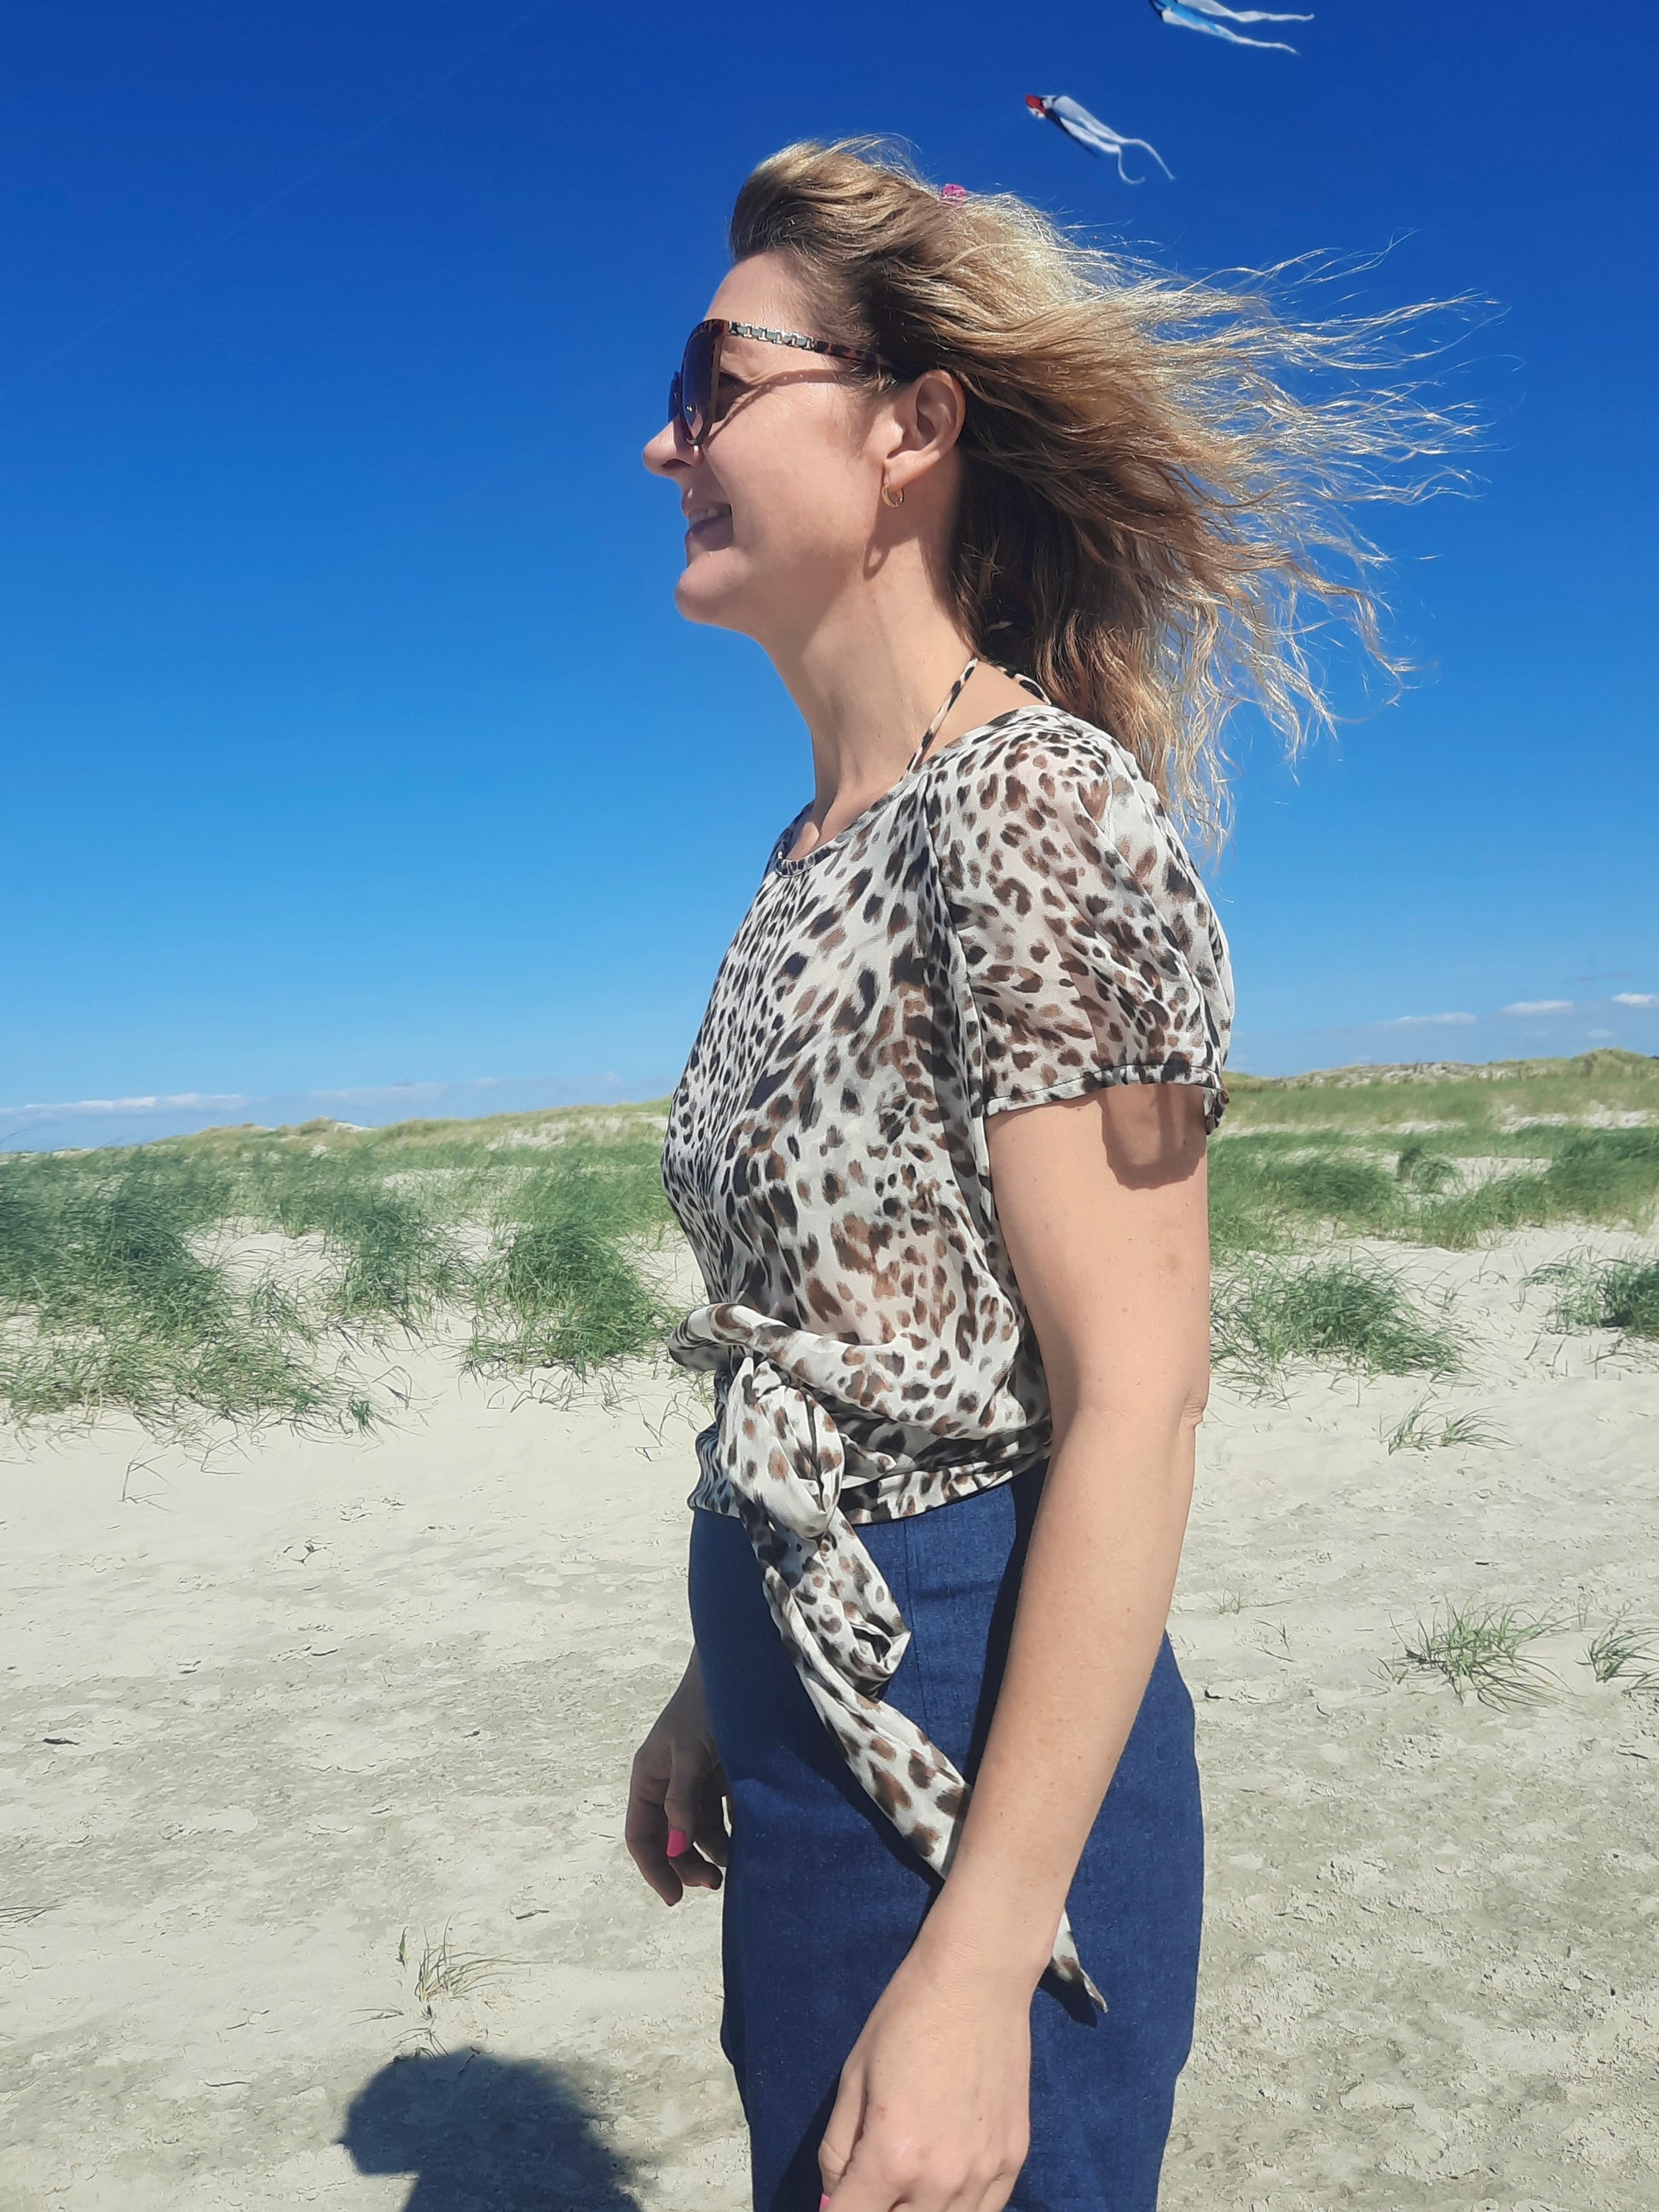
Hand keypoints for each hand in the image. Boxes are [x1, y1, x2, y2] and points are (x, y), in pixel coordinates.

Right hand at [626, 1650, 728, 1904]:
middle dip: (689, 1865)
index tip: (676, 1899)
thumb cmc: (705, 1705)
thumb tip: (678, 1849)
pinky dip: (734, 1831)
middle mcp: (669, 1783)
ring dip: (716, 1852)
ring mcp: (697, 1780)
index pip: (642, 1836)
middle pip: (672, 1840)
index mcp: (648, 1777)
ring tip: (741, 1864)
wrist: (740, 1669)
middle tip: (717, 1884)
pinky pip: (725, 1815)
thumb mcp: (689, 1752)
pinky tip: (752, 1840)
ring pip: (701, 1831)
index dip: (655, 1870)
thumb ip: (682, 1800)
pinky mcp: (724, 1776)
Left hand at [820, 1931, 1033, 2211]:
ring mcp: (985, 2175)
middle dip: (877, 2209)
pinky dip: (958, 2208)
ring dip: (917, 2210)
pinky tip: (944, 2182)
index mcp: (893, 2157)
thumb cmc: (907, 2018)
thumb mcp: (853, 2079)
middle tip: (873, 2182)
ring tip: (906, 2180)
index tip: (838, 2200)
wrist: (977, 1980)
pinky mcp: (1014, 2161)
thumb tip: (836, 2195)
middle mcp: (941, 2180)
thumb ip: (838, 2149)